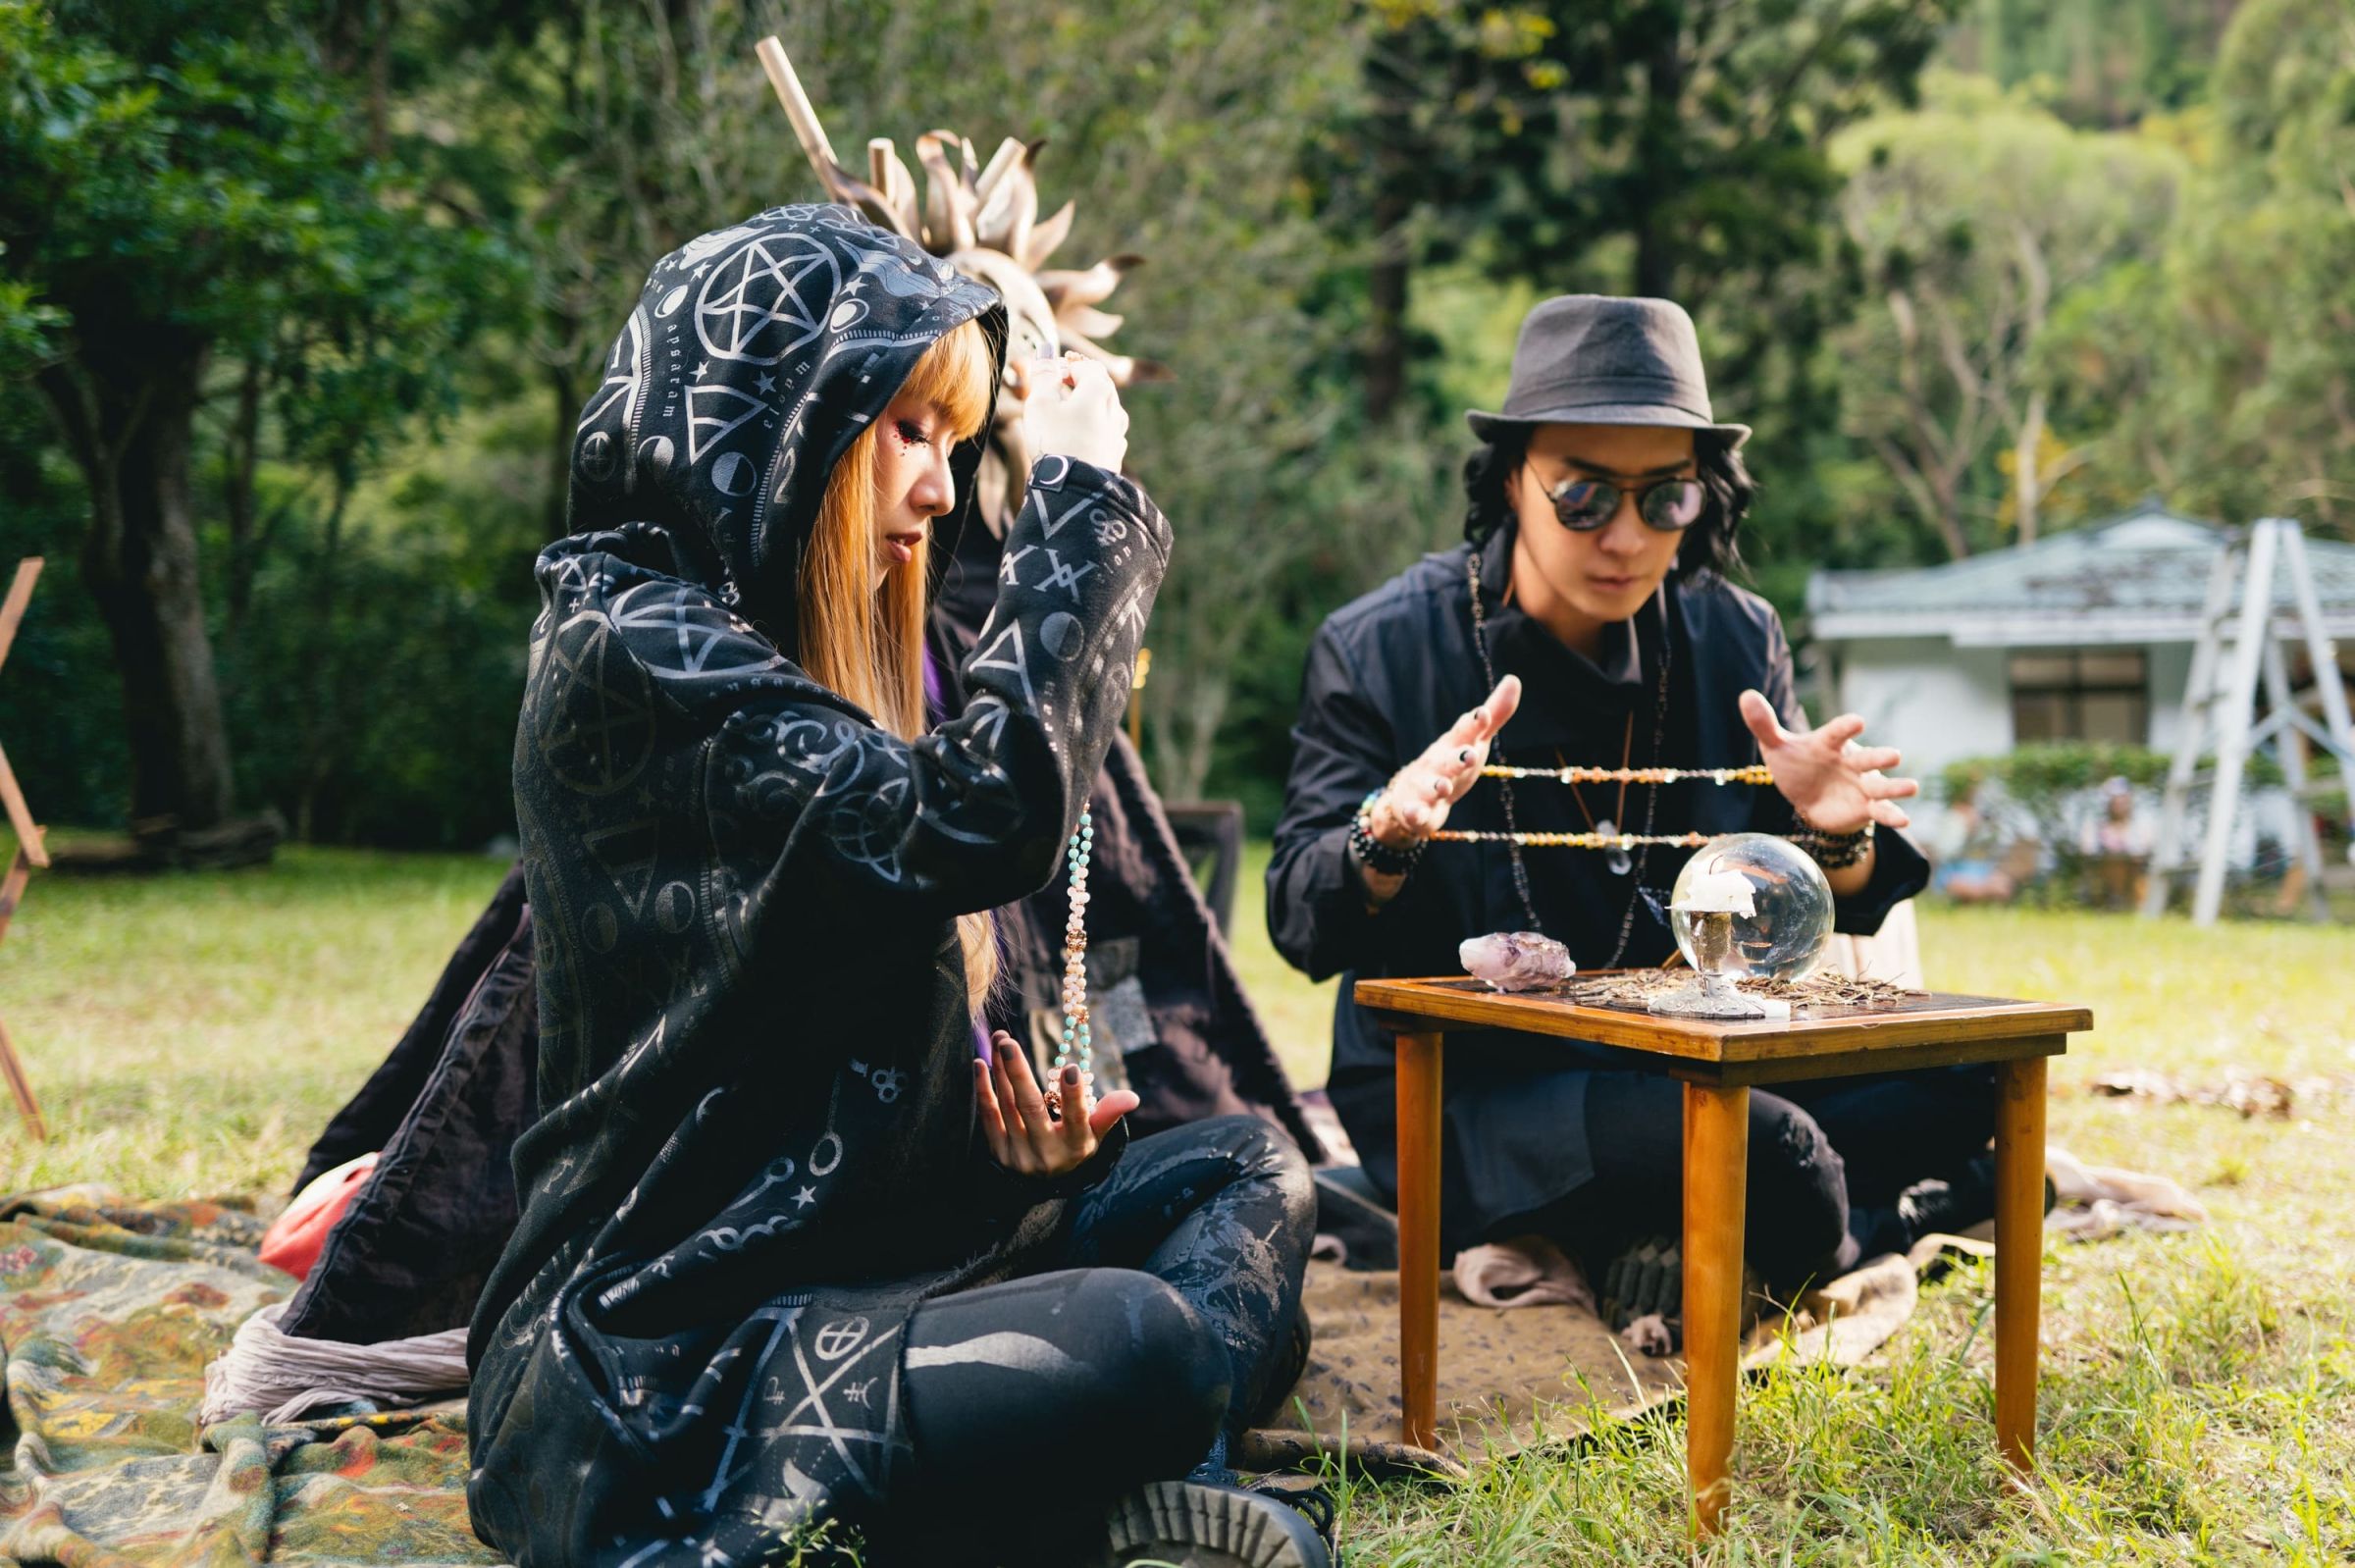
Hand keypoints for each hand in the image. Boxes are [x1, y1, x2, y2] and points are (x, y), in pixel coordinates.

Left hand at [974, 1030, 1137, 1177]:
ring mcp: (1018, 1153)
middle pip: (1030, 1108)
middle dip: (1018, 1073)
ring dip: (1000, 1070)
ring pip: (1007, 1105)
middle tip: (1007, 1042)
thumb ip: (1109, 1113)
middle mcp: (1045, 1151)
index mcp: (1075, 1146)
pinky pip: (989, 1115)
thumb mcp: (1094, 1135)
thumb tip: (1132, 1097)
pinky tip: (981, 1063)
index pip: (1076, 1118)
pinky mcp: (998, 1151)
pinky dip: (983, 1089)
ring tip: (999, 1040)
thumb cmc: (1072, 1147)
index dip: (1073, 1095)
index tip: (1071, 1068)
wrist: (1040, 1185)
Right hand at [1020, 352, 1128, 472]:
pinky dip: (1089, 427)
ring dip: (1084, 406)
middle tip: (1055, 388)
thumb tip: (1046, 351)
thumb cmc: (1054, 441)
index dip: (1067, 364)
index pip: (1086, 366)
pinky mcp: (1114, 455)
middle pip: (1099, 386)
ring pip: (1102, 410)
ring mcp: (1118, 434)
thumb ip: (1044, 375)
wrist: (1073, 489)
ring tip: (1063, 414)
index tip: (1050, 370)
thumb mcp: (1040, 403)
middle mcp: (1116, 409)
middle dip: (1077, 383)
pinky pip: (1103, 432)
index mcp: (1101, 390)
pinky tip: (1075, 437)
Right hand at [1369, 676, 1522, 846]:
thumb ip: (1495, 714)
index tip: (1483, 713)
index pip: (1465, 732)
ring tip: (1443, 786)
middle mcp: (1438, 763)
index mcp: (1454, 745)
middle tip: (1470, 754)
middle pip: (1447, 760)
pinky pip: (1414, 813)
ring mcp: (1424, 786)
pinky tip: (1415, 814)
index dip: (1474, 724)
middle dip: (1457, 758)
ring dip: (1436, 786)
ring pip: (1430, 786)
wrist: (1411, 795)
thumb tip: (1514, 679)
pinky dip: (1414, 814)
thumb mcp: (1474, 740)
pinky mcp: (1415, 810)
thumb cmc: (1450, 762)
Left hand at [1737, 690, 1917, 834]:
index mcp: (1830, 743)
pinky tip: (1904, 821)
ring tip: (1911, 787)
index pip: (1838, 732)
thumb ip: (1764, 724)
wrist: (1808, 797)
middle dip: (1880, 757)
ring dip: (1895, 787)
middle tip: (1895, 755)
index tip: (1857, 722)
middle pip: (1868, 758)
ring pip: (1881, 785)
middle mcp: (1851, 762)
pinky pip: (1881, 811)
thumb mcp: (1776, 746)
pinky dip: (1892, 816)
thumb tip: (1745, 695)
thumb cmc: (1796, 764)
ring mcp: (1861, 784)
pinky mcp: (1866, 807)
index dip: (1846, 727)